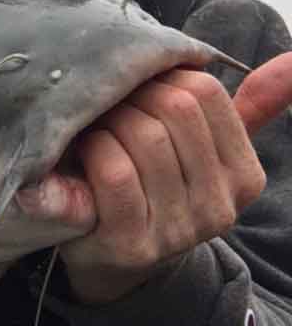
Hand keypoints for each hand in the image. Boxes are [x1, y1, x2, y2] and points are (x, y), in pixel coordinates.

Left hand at [59, 52, 291, 303]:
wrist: (111, 257)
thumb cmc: (154, 185)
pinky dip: (93, 149)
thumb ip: (250, 107)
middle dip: (131, 95)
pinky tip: (82, 150)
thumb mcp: (203, 149)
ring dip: (106, 120)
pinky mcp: (133, 244)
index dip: (159, 76)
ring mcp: (179, 230)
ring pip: (145, 136)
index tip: (134, 87)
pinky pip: (115, 172)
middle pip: (174, 108)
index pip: (205, 91)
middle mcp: (220, 207)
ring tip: (92, 124)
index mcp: (244, 176)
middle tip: (106, 103)